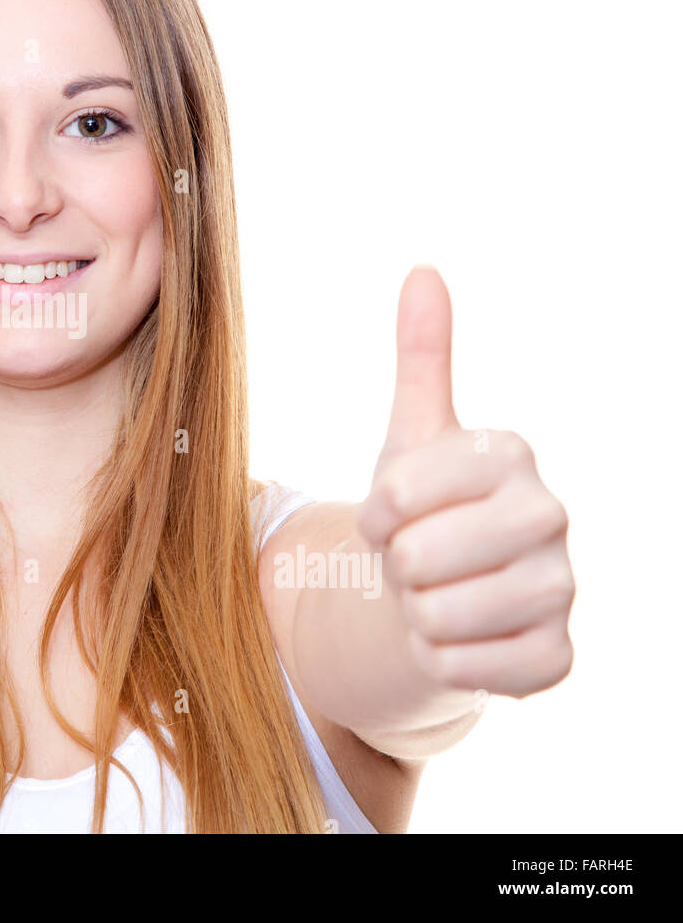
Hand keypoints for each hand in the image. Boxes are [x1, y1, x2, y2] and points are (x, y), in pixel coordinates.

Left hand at [354, 267, 573, 700]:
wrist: (439, 589)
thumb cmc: (424, 508)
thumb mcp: (413, 433)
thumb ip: (421, 354)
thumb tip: (423, 269)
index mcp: (510, 453)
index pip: (398, 491)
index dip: (376, 511)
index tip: (392, 511)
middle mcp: (550, 516)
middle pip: (416, 557)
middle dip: (396, 565)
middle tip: (417, 557)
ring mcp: (561, 590)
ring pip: (435, 615)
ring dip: (416, 611)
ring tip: (437, 592)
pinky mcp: (555, 657)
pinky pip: (462, 668)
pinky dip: (442, 658)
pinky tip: (461, 635)